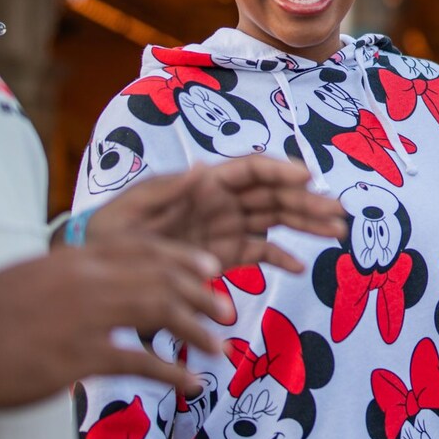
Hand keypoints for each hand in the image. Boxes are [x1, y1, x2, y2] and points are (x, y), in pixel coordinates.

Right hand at [0, 238, 233, 419]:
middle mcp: (86, 278)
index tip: (210, 269)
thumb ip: (69, 275)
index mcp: (74, 256)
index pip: (144, 247)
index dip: (183, 258)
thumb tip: (95, 281)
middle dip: (201, 294)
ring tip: (218, 347)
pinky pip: (140, 361)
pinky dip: (172, 372)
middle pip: (161, 277)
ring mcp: (83, 316)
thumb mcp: (29, 276)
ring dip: (196, 330)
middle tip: (227, 310)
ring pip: (160, 312)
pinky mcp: (77, 356)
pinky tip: (190, 384)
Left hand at [81, 157, 347, 271]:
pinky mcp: (224, 256)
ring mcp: (226, 229)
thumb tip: (204, 168)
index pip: (252, 170)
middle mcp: (222, 202)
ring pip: (276, 221)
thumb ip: (168, 189)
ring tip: (337, 233)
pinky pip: (259, 253)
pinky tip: (301, 266)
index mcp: (204, 183)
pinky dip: (280, 258)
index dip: (281, 171)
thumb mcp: (131, 208)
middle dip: (308, 202)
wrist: (99, 269)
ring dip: (307, 225)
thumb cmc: (110, 231)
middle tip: (340, 213)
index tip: (309, 179)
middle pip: (274, 196)